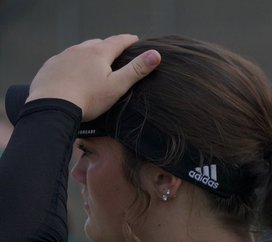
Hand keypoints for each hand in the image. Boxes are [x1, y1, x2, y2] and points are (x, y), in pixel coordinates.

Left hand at [26, 35, 159, 120]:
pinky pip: (65, 59)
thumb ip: (136, 70)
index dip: (128, 40)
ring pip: (80, 50)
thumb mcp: (118, 85)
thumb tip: (155, 54)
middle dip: (108, 46)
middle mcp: (80, 50)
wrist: (53, 105)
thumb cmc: (88, 98)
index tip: (135, 40)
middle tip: (115, 53)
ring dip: (89, 53)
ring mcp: (63, 56)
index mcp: (98, 53)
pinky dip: (73, 62)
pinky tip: (74, 72)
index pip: (118, 41)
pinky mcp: (51, 65)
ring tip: (94, 62)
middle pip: (98, 43)